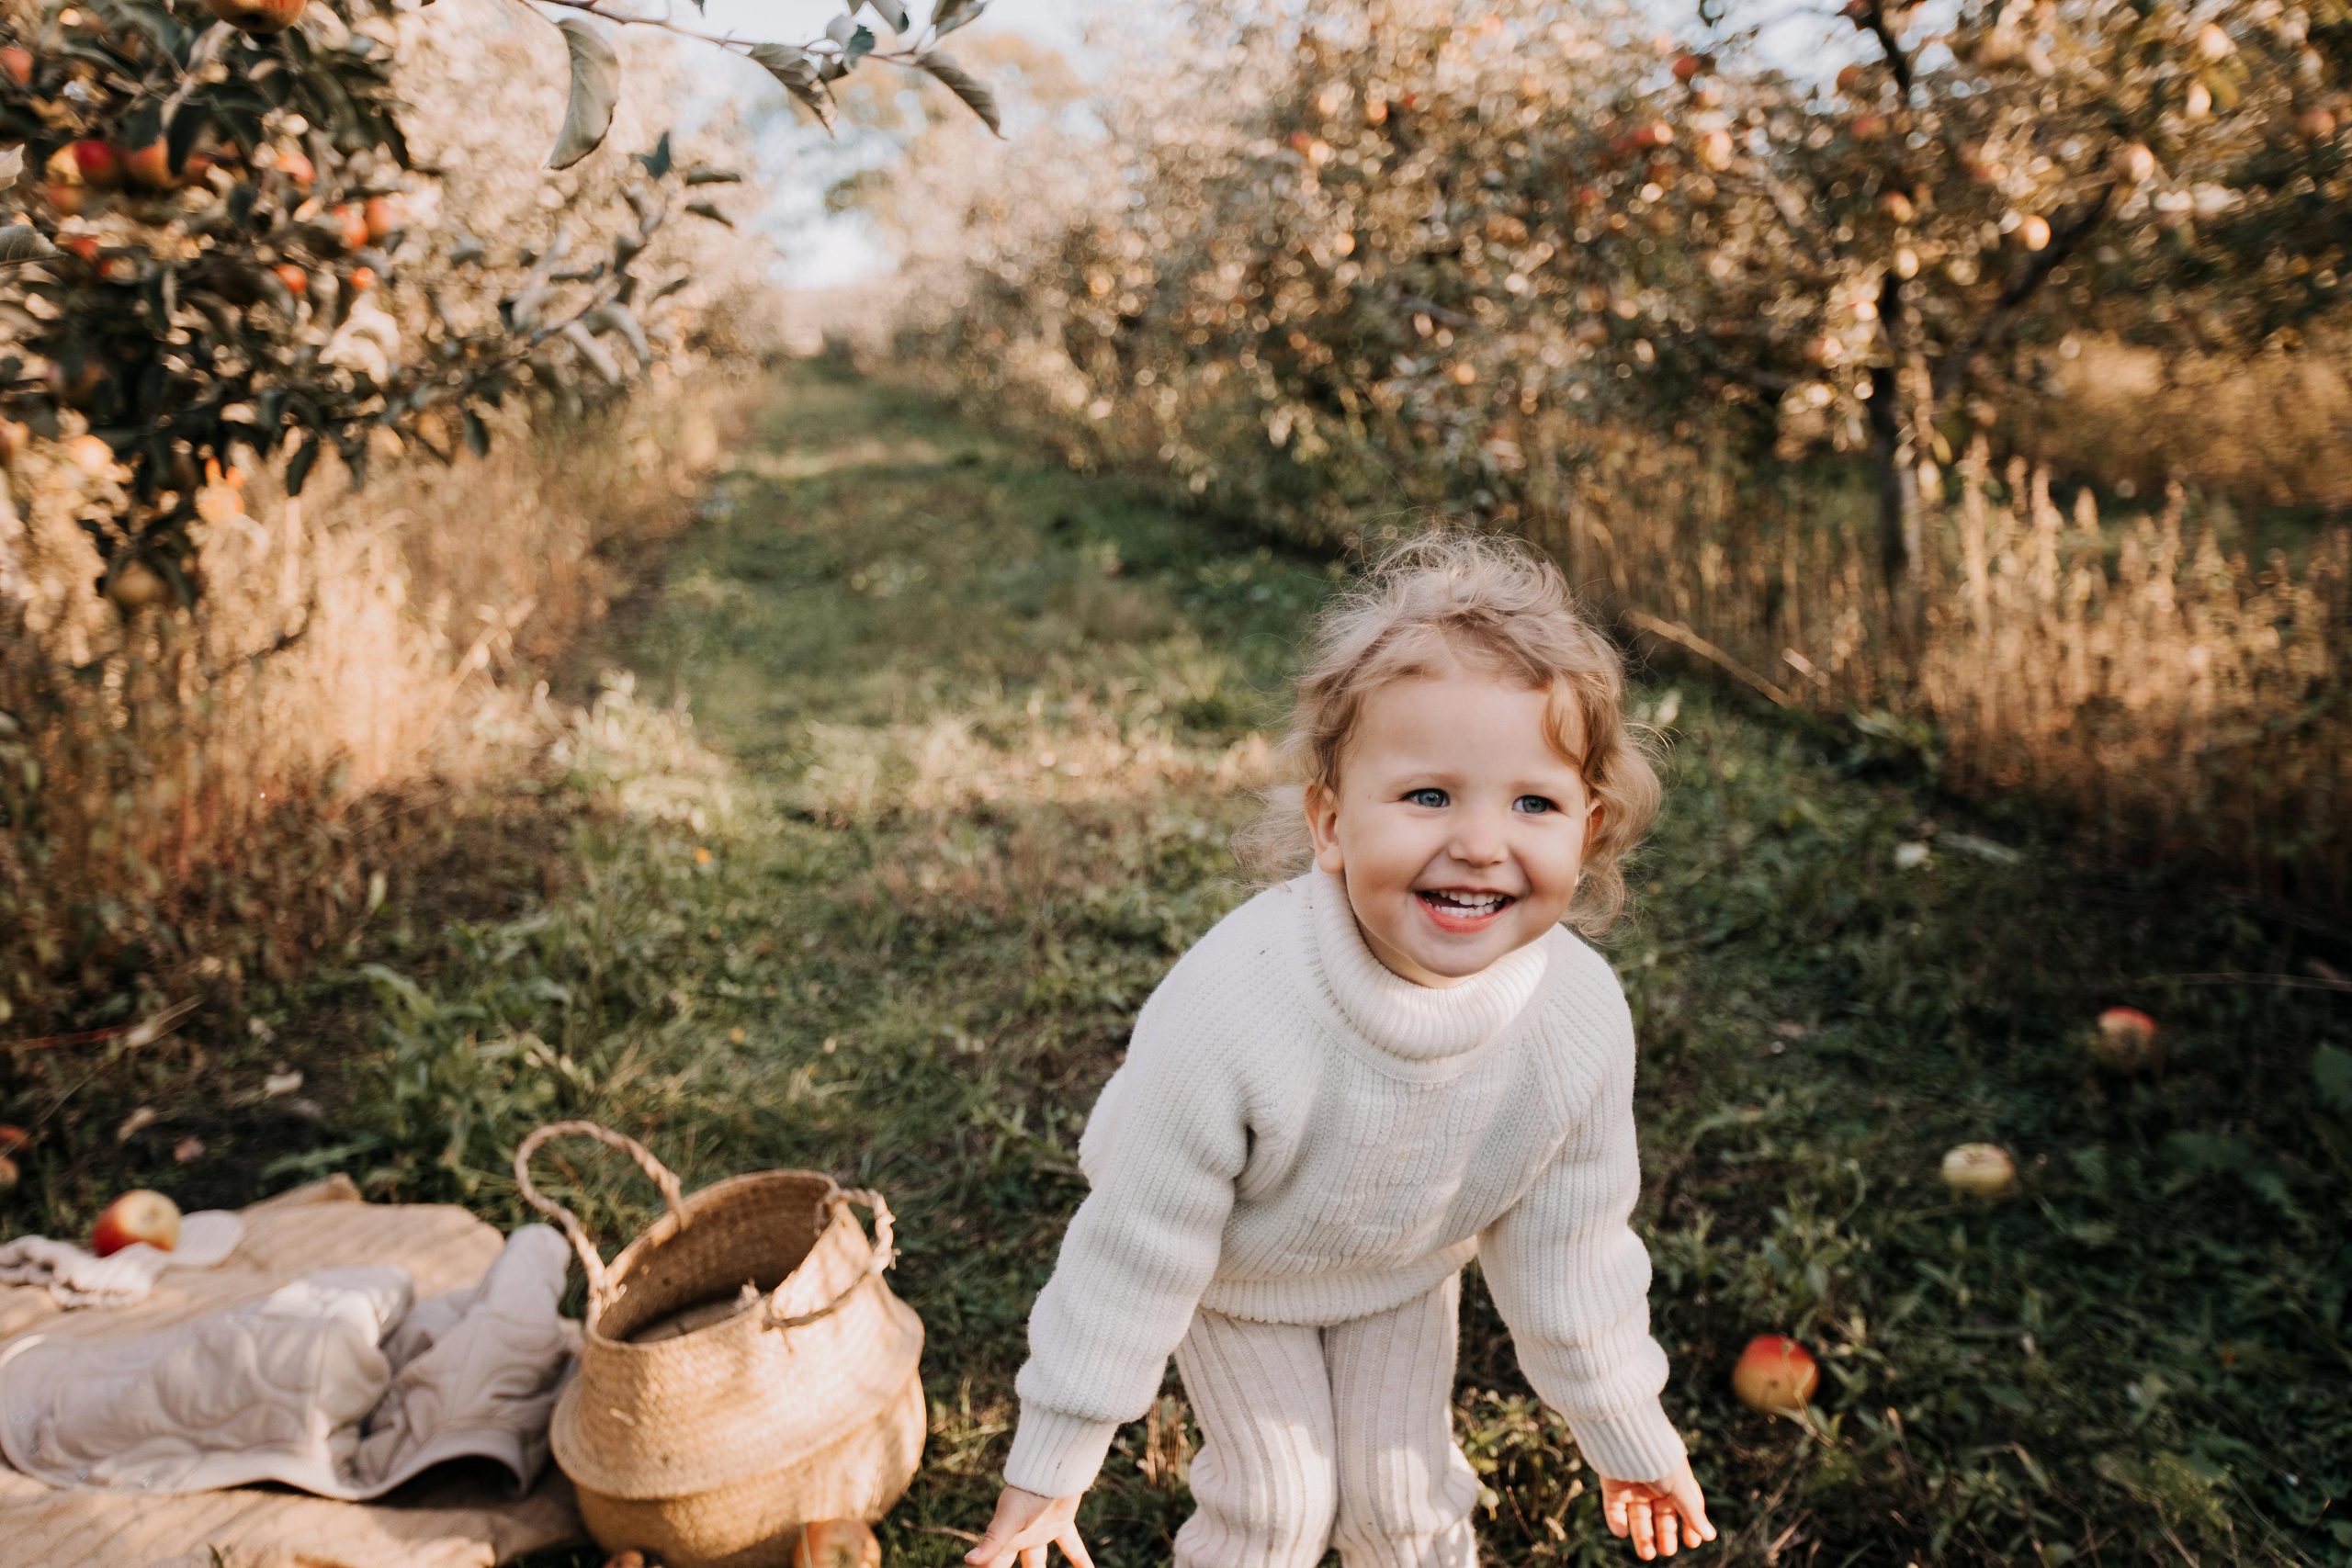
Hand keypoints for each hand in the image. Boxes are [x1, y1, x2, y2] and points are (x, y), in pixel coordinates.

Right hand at [966, 1484, 1092, 1567]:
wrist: (1053, 1465)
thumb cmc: (1027, 1491)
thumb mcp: (1009, 1519)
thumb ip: (992, 1541)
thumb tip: (968, 1560)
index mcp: (1005, 1537)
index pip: (993, 1565)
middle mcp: (1022, 1536)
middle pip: (1016, 1565)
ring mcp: (1042, 1530)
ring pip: (1040, 1561)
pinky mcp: (1061, 1523)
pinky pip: (1072, 1547)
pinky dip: (1080, 1560)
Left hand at [1600, 1458, 1715, 1559]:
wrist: (1626, 1438)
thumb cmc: (1659, 1460)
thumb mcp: (1680, 1488)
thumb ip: (1693, 1513)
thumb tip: (1710, 1536)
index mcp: (1675, 1481)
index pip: (1685, 1507)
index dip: (1689, 1525)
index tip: (1692, 1543)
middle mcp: (1654, 1484)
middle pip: (1661, 1516)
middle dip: (1664, 1535)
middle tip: (1667, 1551)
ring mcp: (1632, 1485)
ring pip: (1638, 1517)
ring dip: (1642, 1536)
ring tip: (1647, 1555)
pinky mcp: (1612, 1486)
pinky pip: (1614, 1509)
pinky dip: (1616, 1523)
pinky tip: (1621, 1533)